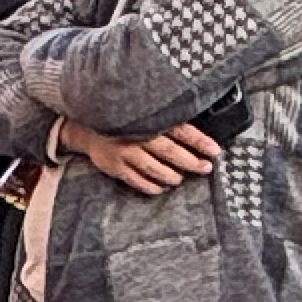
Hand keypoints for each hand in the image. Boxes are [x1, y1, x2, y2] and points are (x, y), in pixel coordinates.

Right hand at [57, 116, 224, 195]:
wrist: (86, 125)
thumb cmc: (124, 119)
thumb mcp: (143, 114)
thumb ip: (165, 120)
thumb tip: (195, 135)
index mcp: (148, 118)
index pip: (180, 130)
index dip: (199, 141)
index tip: (215, 151)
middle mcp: (137, 135)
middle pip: (170, 152)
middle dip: (191, 162)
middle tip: (205, 167)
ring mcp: (124, 152)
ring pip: (154, 169)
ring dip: (172, 176)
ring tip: (180, 179)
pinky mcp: (114, 166)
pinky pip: (137, 181)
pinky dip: (151, 186)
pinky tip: (161, 188)